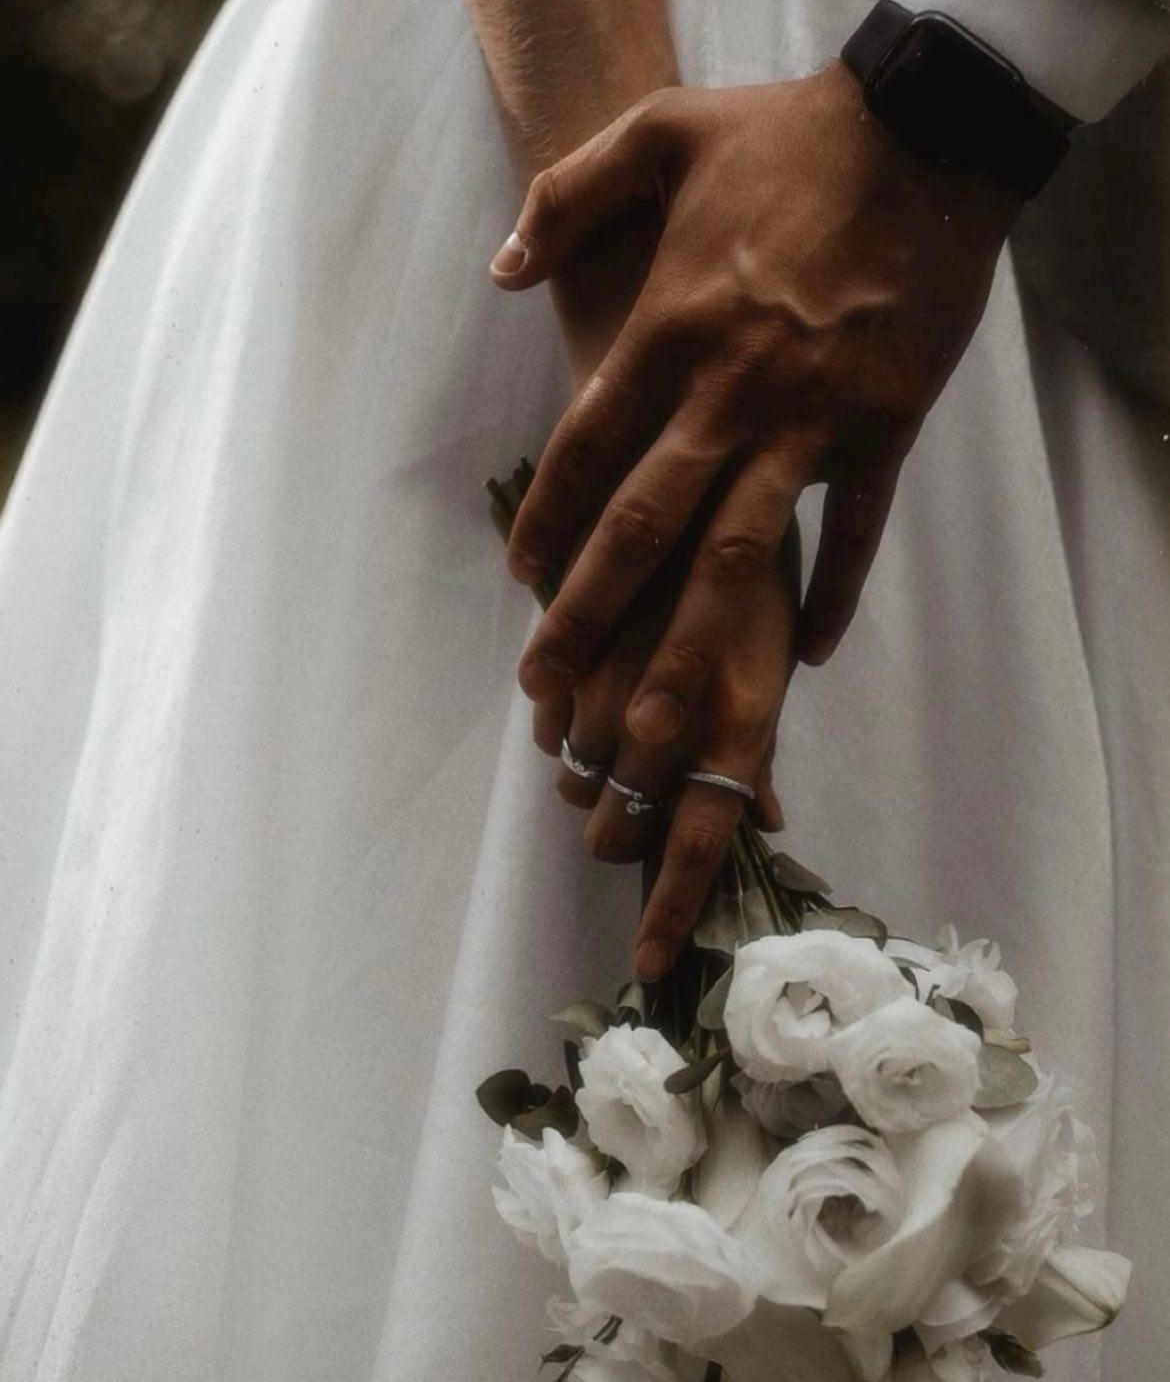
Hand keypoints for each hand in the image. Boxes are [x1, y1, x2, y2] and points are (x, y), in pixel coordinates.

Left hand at [491, 62, 1018, 737]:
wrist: (926, 133)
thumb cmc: (787, 133)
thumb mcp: (658, 132)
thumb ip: (566, 198)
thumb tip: (504, 270)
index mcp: (669, 328)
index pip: (586, 451)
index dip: (545, 525)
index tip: (518, 583)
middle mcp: (730, 391)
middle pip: (644, 526)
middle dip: (588, 615)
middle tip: (550, 691)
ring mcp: (810, 418)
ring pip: (737, 555)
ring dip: (692, 645)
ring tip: (657, 725)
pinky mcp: (883, 427)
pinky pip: (853, 532)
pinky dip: (834, 595)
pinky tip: (807, 655)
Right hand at [533, 526, 798, 980]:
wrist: (692, 438)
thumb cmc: (755, 543)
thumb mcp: (773, 643)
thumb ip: (757, 736)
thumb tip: (765, 815)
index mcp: (742, 710)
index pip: (701, 837)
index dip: (673, 907)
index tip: (652, 963)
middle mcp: (670, 701)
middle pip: (619, 815)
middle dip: (613, 832)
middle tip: (617, 818)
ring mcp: (609, 671)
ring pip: (573, 768)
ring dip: (585, 774)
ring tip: (601, 742)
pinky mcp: (564, 636)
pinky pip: (545, 714)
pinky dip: (558, 722)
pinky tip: (575, 694)